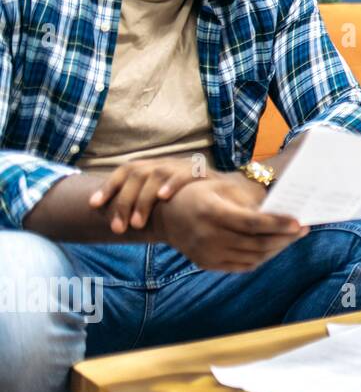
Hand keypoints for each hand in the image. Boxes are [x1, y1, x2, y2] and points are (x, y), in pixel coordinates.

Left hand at [89, 156, 210, 233]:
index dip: (108, 186)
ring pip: (156, 174)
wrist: (234, 195)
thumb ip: (147, 206)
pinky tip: (163, 197)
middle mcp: (167, 164)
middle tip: (118, 227)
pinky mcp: (204, 172)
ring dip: (143, 200)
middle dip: (123, 201)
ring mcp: (185, 166)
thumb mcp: (167, 202)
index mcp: (155, 168)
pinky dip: (172, 183)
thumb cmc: (196, 202)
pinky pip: (186, 173)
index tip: (94, 205)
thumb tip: (115, 223)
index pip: (126, 170)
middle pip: (137, 174)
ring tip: (137, 223)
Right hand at [157, 178, 307, 272]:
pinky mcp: (208, 264)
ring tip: (291, 238)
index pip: (252, 223)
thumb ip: (248, 202)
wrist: (166, 216)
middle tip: (303, 229)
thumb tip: (279, 214)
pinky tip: (274, 247)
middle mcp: (208, 236)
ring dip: (277, 248)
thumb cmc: (200, 194)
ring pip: (252, 257)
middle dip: (285, 238)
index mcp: (212, 213)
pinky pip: (242, 265)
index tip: (299, 223)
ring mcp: (207, 253)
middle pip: (256, 243)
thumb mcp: (221, 188)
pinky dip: (262, 258)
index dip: (278, 224)